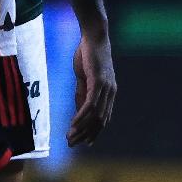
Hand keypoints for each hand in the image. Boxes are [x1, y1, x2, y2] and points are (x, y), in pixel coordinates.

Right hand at [66, 30, 116, 145]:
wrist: (93, 37)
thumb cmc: (87, 55)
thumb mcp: (84, 78)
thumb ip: (83, 94)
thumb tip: (79, 110)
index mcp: (109, 93)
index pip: (103, 118)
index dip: (93, 132)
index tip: (83, 143)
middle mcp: (111, 93)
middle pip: (100, 121)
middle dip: (86, 134)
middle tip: (72, 144)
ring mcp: (106, 88)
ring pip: (95, 115)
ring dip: (82, 128)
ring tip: (70, 137)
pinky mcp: (99, 82)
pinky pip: (90, 104)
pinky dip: (82, 116)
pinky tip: (73, 124)